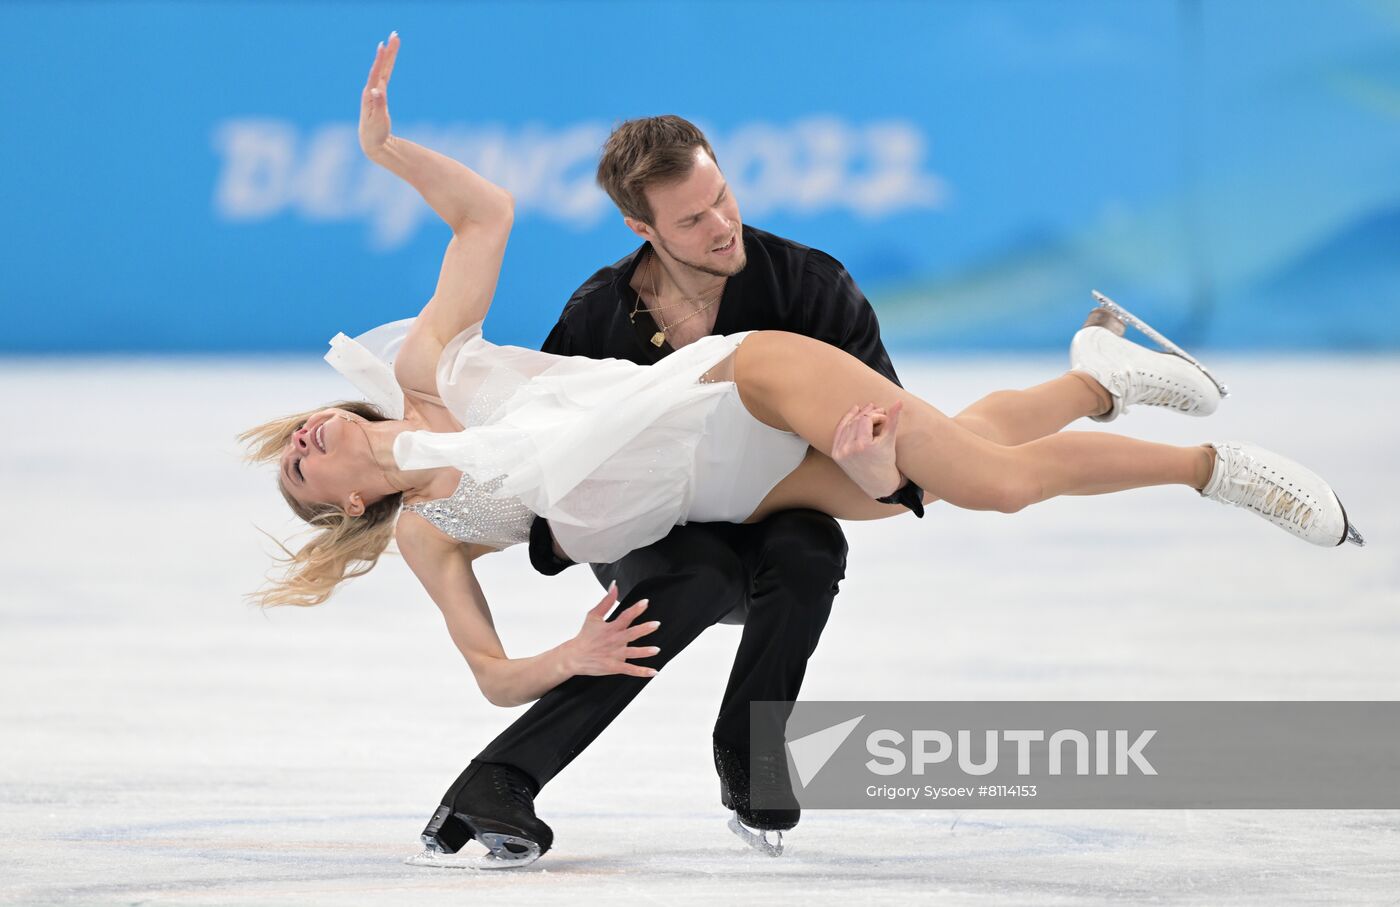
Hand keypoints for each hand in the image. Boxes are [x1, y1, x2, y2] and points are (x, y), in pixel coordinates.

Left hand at [359, 31, 399, 159]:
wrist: (371, 142)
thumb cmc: (374, 133)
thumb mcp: (377, 121)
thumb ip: (378, 105)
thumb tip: (377, 90)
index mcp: (370, 95)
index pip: (376, 73)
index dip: (380, 59)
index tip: (384, 45)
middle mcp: (372, 89)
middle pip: (381, 66)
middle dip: (388, 51)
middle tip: (395, 35)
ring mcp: (375, 91)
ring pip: (384, 68)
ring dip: (389, 54)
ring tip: (395, 40)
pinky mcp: (380, 94)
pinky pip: (385, 74)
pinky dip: (388, 64)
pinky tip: (389, 57)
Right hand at [561, 582, 661, 678]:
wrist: (574, 656)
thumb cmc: (585, 635)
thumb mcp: (593, 616)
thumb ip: (606, 601)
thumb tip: (614, 585)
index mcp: (610, 628)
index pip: (624, 616)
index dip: (635, 609)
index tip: (646, 602)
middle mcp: (613, 640)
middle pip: (630, 634)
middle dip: (644, 629)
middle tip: (656, 624)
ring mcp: (614, 655)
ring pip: (632, 653)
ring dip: (644, 652)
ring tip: (657, 650)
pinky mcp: (613, 667)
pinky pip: (630, 669)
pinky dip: (642, 672)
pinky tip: (654, 672)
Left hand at [831, 401, 904, 497]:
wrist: (877, 483)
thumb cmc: (886, 461)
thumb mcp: (890, 440)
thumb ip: (893, 420)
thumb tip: (898, 402)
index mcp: (863, 446)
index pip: (866, 419)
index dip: (876, 415)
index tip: (885, 417)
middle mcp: (848, 450)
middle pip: (856, 421)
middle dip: (867, 414)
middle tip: (876, 410)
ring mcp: (840, 453)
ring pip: (847, 425)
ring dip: (856, 417)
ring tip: (866, 411)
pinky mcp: (836, 455)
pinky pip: (839, 433)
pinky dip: (845, 424)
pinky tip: (853, 415)